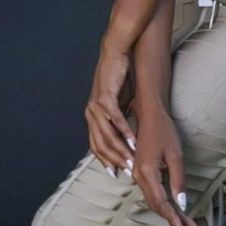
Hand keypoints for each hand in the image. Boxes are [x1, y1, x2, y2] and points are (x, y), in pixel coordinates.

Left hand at [85, 32, 136, 173]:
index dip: (105, 160)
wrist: (116, 52)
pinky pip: (115, 119)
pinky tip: (134, 141)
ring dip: (121, 149)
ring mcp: (96, 105)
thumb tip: (128, 134)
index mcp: (93, 115)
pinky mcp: (105, 97)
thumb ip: (120, 118)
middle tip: (129, 172)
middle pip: (101, 144)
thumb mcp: (120, 102)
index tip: (117, 173)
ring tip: (132, 160)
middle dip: (115, 160)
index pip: (96, 145)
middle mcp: (91, 112)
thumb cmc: (120, 77)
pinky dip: (125, 131)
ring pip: (107, 135)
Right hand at [126, 101, 201, 225]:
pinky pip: (151, 193)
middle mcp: (139, 176)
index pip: (161, 203)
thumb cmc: (163, 130)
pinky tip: (173, 209)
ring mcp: (138, 174)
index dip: (173, 218)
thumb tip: (181, 203)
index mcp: (147, 172)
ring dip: (168, 213)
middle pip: (156, 205)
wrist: (148, 114)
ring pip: (153, 200)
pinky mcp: (141, 171)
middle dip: (173, 220)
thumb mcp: (176, 155)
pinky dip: (163, 203)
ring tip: (185, 223)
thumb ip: (178, 180)